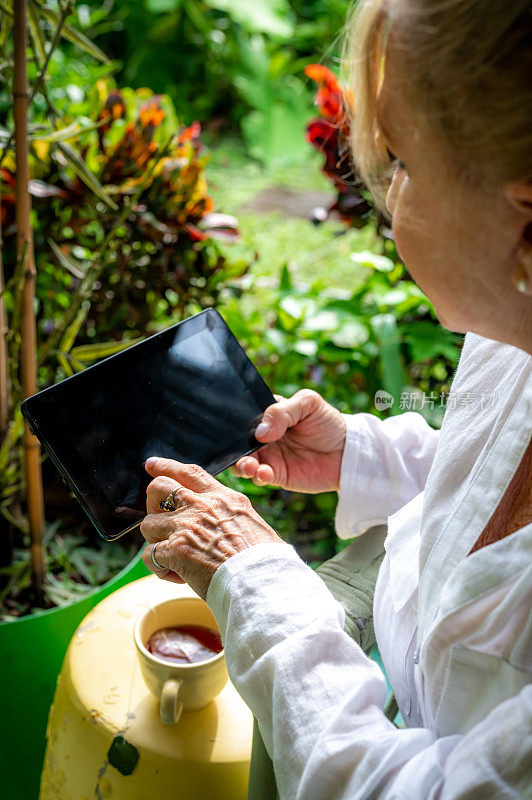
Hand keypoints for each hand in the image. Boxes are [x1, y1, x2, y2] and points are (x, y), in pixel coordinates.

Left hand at [141, 458, 282, 599]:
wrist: (260, 580)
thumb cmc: (262, 560)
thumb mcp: (250, 522)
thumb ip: (228, 515)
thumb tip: (219, 524)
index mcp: (222, 498)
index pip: (190, 473)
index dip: (167, 466)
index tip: (152, 465)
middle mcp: (202, 506)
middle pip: (158, 488)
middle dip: (152, 503)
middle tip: (159, 520)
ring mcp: (186, 525)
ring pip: (148, 524)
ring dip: (156, 542)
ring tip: (174, 558)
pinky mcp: (176, 549)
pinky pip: (149, 555)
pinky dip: (158, 568)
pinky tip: (176, 575)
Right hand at [231, 389, 345, 492]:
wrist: (348, 452)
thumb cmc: (329, 423)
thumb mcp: (309, 404)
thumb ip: (283, 411)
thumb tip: (260, 431)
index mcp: (270, 415)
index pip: (245, 416)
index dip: (237, 421)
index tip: (235, 426)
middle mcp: (265, 436)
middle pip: (239, 441)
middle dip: (233, 447)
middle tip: (239, 450)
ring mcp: (270, 456)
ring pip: (244, 461)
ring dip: (241, 464)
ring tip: (249, 465)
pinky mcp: (277, 475)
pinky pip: (260, 477)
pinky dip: (257, 476)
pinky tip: (264, 473)